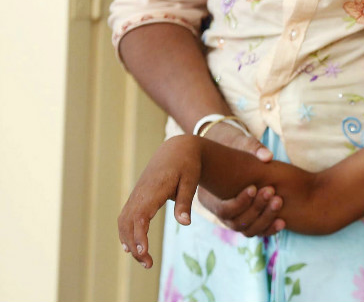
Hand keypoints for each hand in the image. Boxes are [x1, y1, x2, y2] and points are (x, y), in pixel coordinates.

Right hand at [118, 135, 200, 268]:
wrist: (177, 148)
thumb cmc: (187, 164)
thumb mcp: (191, 180)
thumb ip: (186, 201)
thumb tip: (185, 223)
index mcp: (153, 189)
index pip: (140, 216)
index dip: (139, 235)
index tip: (143, 252)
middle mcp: (140, 193)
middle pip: (129, 224)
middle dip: (134, 246)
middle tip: (148, 264)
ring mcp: (136, 195)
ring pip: (124, 222)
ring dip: (129, 242)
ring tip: (143, 260)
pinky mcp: (137, 197)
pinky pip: (126, 217)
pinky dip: (126, 233)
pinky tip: (132, 248)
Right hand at [197, 122, 285, 236]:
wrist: (238, 152)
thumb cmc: (236, 146)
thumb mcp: (241, 142)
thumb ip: (253, 147)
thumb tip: (267, 156)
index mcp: (209, 195)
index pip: (223, 209)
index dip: (240, 202)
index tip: (254, 187)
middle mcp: (219, 210)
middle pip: (235, 222)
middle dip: (256, 208)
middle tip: (271, 191)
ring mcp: (233, 218)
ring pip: (248, 230)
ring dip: (265, 218)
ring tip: (279, 201)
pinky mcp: (246, 219)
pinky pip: (256, 231)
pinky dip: (269, 228)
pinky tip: (282, 221)